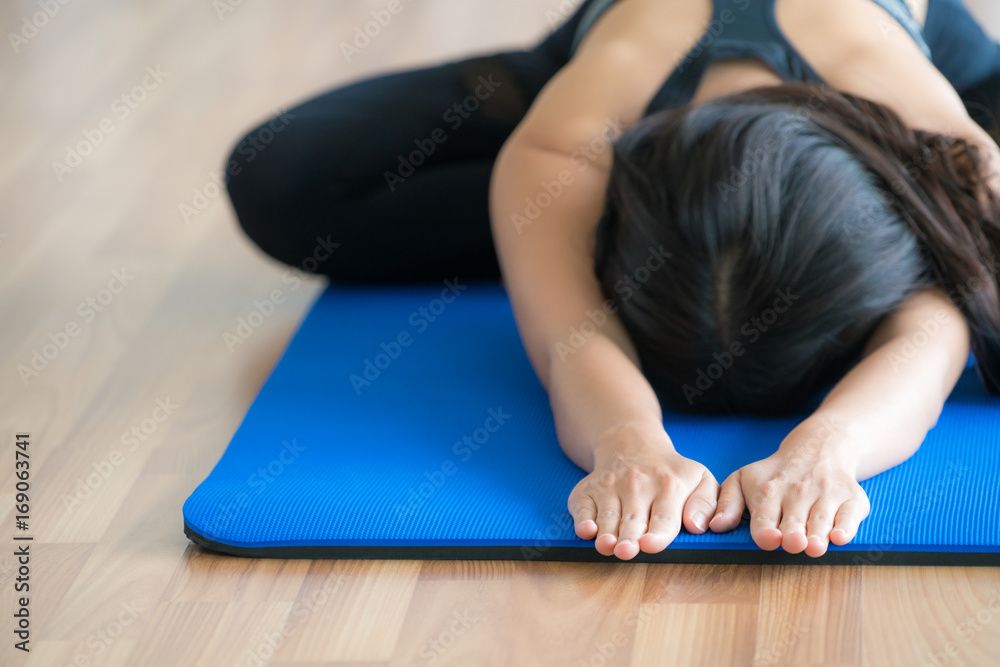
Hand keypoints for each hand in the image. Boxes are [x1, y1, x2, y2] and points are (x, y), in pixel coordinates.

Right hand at [567, 422, 719, 559]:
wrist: (632, 445)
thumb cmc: (671, 473)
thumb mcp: (700, 478)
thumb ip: (706, 503)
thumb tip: (697, 526)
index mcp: (668, 486)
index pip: (664, 517)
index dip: (657, 534)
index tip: (651, 545)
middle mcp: (637, 485)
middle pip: (633, 520)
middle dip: (628, 538)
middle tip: (626, 551)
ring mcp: (609, 487)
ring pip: (607, 516)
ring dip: (606, 533)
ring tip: (606, 546)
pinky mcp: (587, 490)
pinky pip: (582, 508)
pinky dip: (582, 519)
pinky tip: (586, 530)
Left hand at [708, 419, 869, 556]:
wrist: (819, 449)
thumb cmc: (773, 474)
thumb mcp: (742, 480)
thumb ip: (727, 504)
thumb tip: (715, 526)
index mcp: (767, 491)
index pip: (764, 515)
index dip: (766, 530)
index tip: (768, 539)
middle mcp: (797, 492)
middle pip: (794, 521)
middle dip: (793, 534)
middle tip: (793, 544)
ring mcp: (826, 494)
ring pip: (821, 519)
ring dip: (818, 534)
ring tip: (814, 547)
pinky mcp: (852, 498)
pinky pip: (851, 514)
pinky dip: (847, 525)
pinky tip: (840, 536)